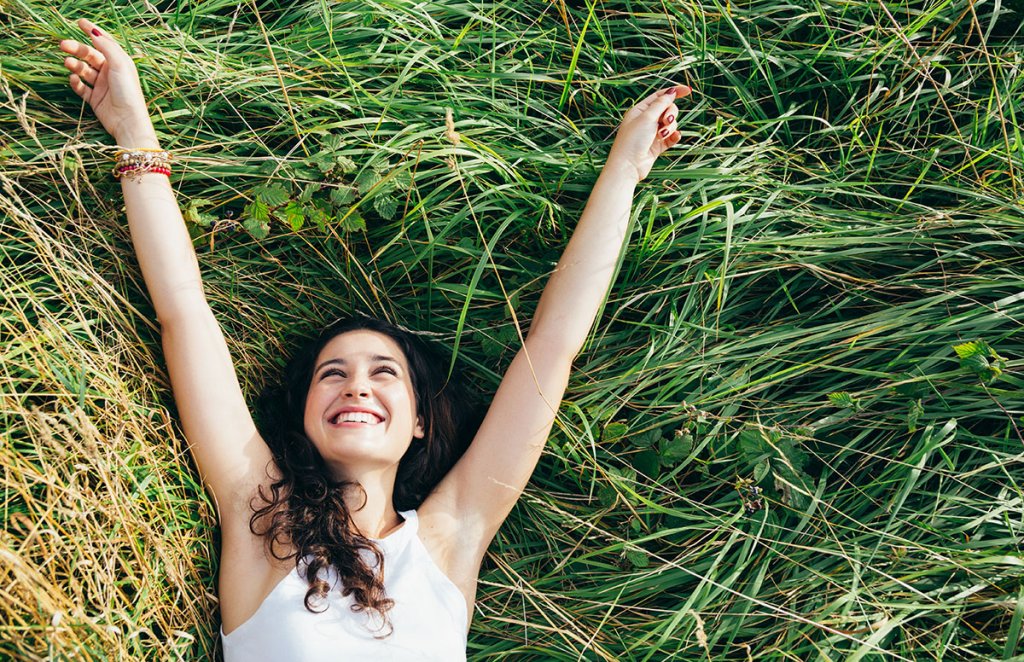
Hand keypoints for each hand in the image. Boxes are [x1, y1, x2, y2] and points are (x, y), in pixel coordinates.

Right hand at [59, 18, 157, 146]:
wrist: (128, 121)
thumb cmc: (128, 92)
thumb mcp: (120, 65)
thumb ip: (107, 47)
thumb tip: (95, 32)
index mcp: (119, 63)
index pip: (104, 43)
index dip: (92, 32)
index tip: (79, 22)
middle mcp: (110, 72)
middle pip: (90, 55)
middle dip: (77, 49)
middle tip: (63, 45)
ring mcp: (102, 86)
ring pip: (84, 70)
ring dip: (74, 65)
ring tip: (67, 62)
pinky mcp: (95, 99)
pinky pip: (81, 87)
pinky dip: (76, 82)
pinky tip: (74, 80)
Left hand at [606, 84, 691, 182]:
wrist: (628, 166)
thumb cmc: (633, 140)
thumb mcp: (647, 117)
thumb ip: (661, 104)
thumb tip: (671, 92)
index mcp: (640, 110)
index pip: (660, 96)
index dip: (674, 92)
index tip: (689, 91)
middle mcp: (646, 120)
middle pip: (668, 109)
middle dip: (671, 114)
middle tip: (666, 121)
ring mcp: (652, 133)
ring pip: (671, 124)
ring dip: (670, 128)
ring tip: (661, 135)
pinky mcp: (657, 146)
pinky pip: (671, 137)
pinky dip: (674, 136)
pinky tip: (675, 138)